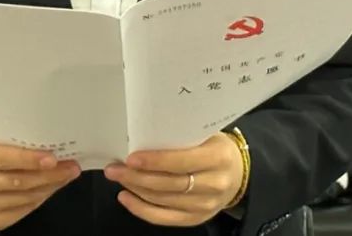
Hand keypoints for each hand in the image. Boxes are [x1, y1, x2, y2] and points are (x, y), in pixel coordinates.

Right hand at [0, 137, 80, 229]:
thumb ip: (10, 142)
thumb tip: (47, 143)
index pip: (2, 158)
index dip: (29, 159)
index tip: (53, 158)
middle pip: (17, 181)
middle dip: (49, 174)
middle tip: (71, 166)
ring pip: (23, 197)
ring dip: (50, 186)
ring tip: (66, 175)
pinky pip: (23, 210)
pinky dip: (41, 197)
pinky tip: (51, 187)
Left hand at [104, 133, 243, 226]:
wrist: (238, 173)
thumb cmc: (216, 147)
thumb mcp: (207, 134)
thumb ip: (182, 136)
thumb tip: (143, 133)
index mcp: (218, 158)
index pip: (181, 162)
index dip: (154, 161)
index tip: (131, 158)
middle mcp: (214, 184)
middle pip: (168, 184)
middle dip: (137, 176)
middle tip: (114, 168)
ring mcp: (206, 205)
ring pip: (163, 200)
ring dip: (136, 189)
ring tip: (117, 177)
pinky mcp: (197, 219)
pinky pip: (164, 218)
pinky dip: (141, 209)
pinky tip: (126, 197)